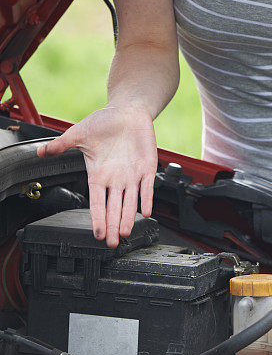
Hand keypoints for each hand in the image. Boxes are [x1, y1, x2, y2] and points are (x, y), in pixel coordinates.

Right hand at [36, 105, 157, 247]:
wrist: (127, 110)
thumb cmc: (103, 122)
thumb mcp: (79, 134)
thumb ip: (61, 145)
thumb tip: (40, 152)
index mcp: (98, 174)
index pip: (97, 201)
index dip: (97, 218)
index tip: (97, 234)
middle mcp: (116, 178)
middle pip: (114, 207)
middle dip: (113, 225)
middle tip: (111, 244)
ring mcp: (132, 174)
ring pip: (130, 201)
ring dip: (128, 216)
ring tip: (125, 233)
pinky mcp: (147, 166)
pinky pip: (148, 185)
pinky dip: (147, 198)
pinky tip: (146, 211)